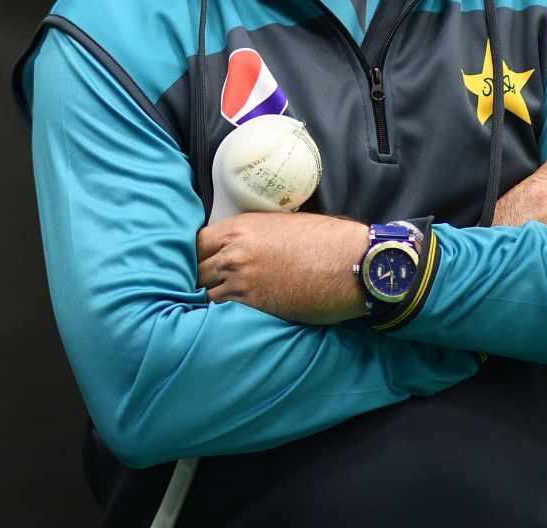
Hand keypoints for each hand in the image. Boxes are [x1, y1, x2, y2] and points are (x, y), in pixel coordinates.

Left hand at [196, 213, 368, 325]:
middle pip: (193, 270)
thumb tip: (238, 246)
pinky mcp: (255, 305)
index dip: (192, 256)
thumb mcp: (279, 224)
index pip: (194, 243)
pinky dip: (219, 317)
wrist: (354, 262)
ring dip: (206, 301)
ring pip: (204, 295)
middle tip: (197, 290)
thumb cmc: (325, 240)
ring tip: (207, 308)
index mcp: (238, 228)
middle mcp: (233, 253)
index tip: (196, 266)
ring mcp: (241, 281)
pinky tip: (220, 321)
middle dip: (194, 280)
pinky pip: (222, 313)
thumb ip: (251, 235)